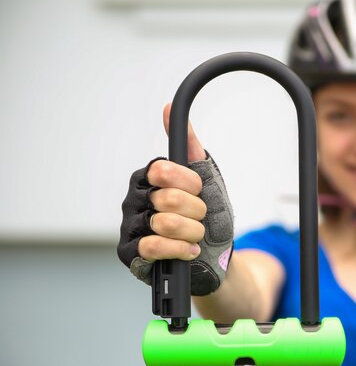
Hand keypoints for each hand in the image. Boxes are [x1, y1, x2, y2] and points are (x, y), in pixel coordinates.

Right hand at [117, 104, 233, 295]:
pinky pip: (153, 247)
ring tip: (195, 236)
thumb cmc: (208, 216)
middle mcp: (135, 199)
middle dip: (197, 211)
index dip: (188, 183)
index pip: (162, 170)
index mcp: (149, 178)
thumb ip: (189, 146)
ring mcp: (130, 227)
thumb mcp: (206, 179)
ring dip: (191, 232)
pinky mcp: (131, 254)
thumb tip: (168, 108)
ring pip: (163, 223)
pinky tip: (189, 250)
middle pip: (168, 198)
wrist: (216, 256)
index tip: (199, 190)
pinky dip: (179, 249)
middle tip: (200, 217)